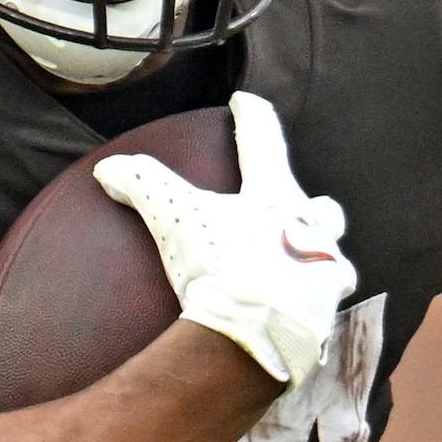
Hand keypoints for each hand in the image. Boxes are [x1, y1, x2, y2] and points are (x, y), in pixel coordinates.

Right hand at [99, 87, 351, 387]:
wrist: (253, 338)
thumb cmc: (220, 270)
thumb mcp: (175, 218)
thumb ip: (144, 185)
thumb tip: (108, 169)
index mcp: (277, 199)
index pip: (265, 143)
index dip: (253, 117)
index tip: (245, 102)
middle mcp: (311, 233)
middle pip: (324, 210)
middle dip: (313, 206)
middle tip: (298, 209)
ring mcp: (323, 278)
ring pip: (333, 262)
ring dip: (318, 261)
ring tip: (299, 269)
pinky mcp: (322, 322)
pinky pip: (320, 310)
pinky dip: (307, 308)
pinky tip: (292, 317)